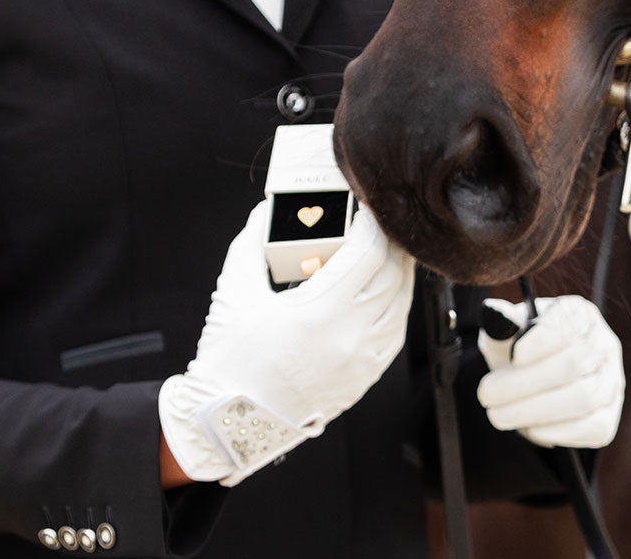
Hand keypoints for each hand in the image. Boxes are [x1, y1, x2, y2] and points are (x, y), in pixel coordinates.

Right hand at [159, 201, 414, 484]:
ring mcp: (361, 362)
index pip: (369, 252)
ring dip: (399, 273)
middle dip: (390, 242)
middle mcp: (349, 338)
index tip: (366, 206)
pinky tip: (384, 293)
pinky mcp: (363, 379)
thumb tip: (266, 212)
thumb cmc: (230, 360)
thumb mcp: (235, 291)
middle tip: (380, 222)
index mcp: (320, 312)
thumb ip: (252, 243)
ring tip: (386, 252)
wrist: (229, 423)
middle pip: (394, 274)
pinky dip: (395, 307)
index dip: (373, 223)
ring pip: (401, 304)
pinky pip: (394, 334)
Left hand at [476, 295, 624, 448]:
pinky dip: (556, 431)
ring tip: (498, 414)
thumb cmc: (519, 347)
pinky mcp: (608, 417)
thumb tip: (495, 316)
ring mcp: (611, 382)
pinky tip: (527, 427)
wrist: (531, 380)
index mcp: (581, 314)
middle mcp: (604, 345)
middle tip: (487, 394)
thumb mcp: (506, 329)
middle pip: (573, 364)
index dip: (543, 339)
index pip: (571, 321)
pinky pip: (591, 428)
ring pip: (583, 398)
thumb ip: (500, 321)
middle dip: (525, 382)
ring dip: (535, 410)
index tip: (514, 356)